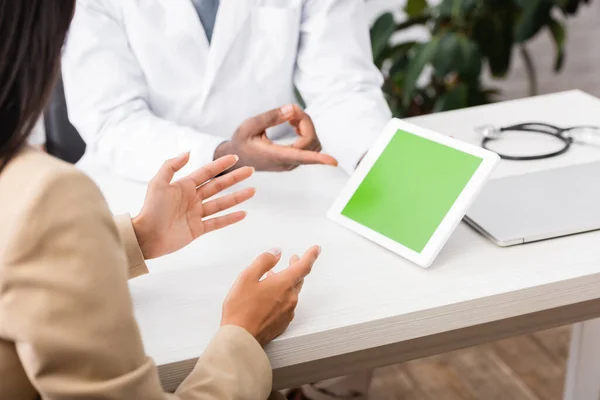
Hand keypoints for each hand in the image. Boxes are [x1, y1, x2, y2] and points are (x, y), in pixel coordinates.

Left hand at [133, 154, 254, 258]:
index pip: (207, 172)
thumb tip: (188, 152)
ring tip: (252, 191)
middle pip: (218, 186)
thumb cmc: (150, 209)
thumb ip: (171, 166)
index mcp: (184, 186)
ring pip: (221, 203)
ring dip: (237, 197)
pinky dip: (230, 218)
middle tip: (250, 171)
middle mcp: (192, 199)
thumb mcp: (158, 183)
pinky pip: (217, 222)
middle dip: (234, 178)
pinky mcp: (197, 229)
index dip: (220, 164)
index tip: (235, 157)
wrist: (146, 237)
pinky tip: (243, 213)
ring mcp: (196, 214)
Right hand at [214, 104, 337, 170]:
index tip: (333, 161)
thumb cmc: (241, 142)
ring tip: (288, 117)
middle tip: (289, 110)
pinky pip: (309, 144)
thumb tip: (292, 109)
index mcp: (275, 155)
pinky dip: (305, 130)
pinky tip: (292, 123)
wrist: (237, 158)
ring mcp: (292, 162)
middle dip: (305, 122)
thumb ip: (270, 117)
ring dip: (306, 126)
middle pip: (311, 142)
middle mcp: (287, 162)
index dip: (319, 158)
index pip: (302, 156)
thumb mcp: (249, 126)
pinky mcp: (294, 159)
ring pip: (313, 143)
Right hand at [221, 246, 320, 345]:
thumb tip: (276, 252)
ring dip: (286, 282)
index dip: (311, 255)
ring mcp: (288, 312)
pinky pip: (287, 305)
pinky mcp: (283, 323)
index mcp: (284, 284)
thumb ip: (264, 261)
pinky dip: (282, 296)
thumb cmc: (241, 309)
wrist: (240, 338)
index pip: (304, 266)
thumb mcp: (247, 277)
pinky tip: (270, 297)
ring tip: (273, 277)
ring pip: (292, 292)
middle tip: (294, 259)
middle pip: (298, 279)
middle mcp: (290, 298)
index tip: (316, 249)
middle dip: (297, 267)